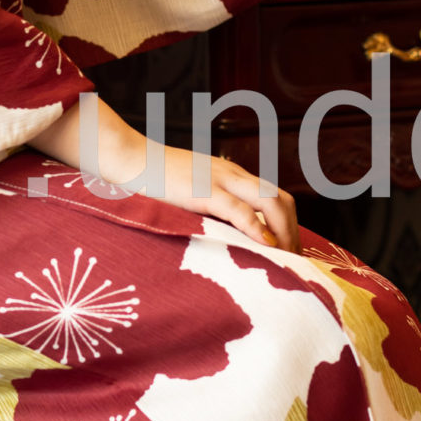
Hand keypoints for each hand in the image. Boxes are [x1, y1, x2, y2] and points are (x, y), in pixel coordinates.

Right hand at [136, 143, 301, 249]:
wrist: (128, 158)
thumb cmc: (152, 178)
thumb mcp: (190, 188)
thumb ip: (208, 204)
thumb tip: (221, 234)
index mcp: (231, 174)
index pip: (275, 197)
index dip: (287, 226)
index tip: (287, 253)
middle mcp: (233, 174)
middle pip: (282, 200)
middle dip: (293, 233)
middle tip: (293, 263)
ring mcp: (220, 180)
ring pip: (271, 203)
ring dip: (283, 233)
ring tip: (284, 260)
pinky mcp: (204, 191)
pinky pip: (239, 209)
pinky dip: (257, 228)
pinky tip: (265, 247)